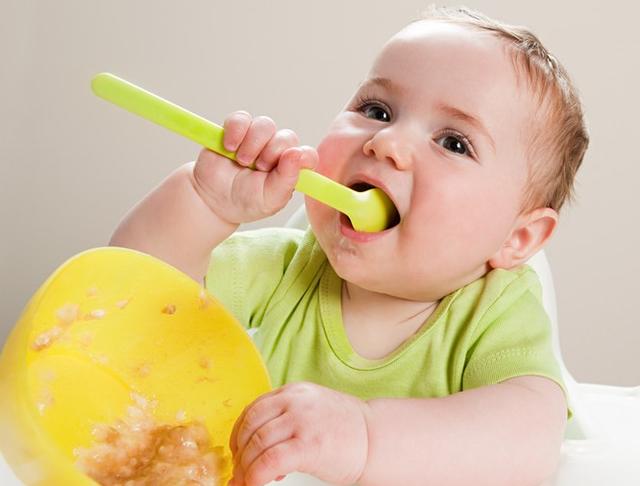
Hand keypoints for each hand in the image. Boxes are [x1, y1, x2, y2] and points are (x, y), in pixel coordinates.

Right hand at [193, 111, 317, 224]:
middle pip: (287, 137)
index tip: (287, 163)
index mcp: (289, 169)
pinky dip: (235, 131)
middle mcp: (276, 151)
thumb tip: (297, 153)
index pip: (307, 155)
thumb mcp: (269, 199)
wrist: (213, 199)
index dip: (302, 156)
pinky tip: (229, 147)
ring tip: (242, 161)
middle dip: (272, 151)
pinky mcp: (236, 130)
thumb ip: (286, 180)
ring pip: (265, 124)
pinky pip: (241, 119)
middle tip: (259, 168)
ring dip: (253, 143)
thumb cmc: (245, 202)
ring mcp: (256, 139)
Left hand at [228, 382, 369, 485]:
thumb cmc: (346, 430)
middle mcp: (295, 401)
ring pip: (256, 444)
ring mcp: (302, 421)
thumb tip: (253, 446)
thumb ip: (285, 418)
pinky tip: (257, 484)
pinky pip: (270, 461)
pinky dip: (256, 475)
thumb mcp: (312, 409)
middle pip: (250, 425)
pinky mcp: (309, 445)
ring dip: (245, 467)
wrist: (377, 439)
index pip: (253, 409)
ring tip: (247, 481)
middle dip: (239, 453)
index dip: (239, 433)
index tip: (237, 451)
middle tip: (239, 472)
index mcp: (294, 391)